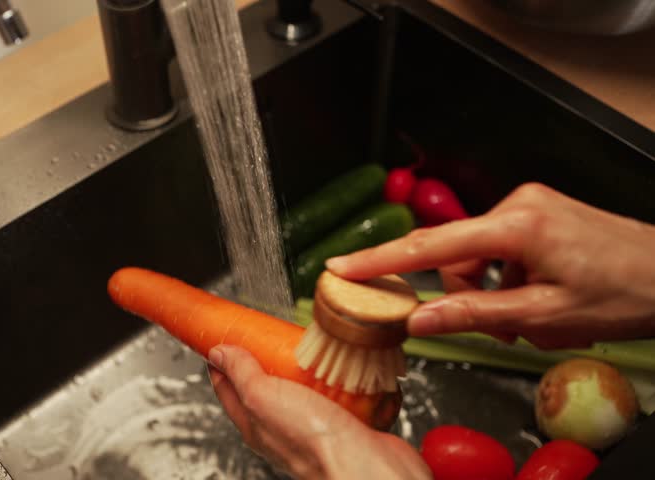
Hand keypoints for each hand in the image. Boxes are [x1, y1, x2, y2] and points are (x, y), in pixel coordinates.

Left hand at [207, 345, 430, 479]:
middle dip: (269, 358)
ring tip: (311, 348)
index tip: (225, 338)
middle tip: (272, 335)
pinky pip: (339, 394)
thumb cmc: (312, 441)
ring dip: (308, 368)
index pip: (229, 387)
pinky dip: (340, 379)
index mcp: (255, 424)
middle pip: (267, 384)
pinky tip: (342, 368)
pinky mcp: (344, 422)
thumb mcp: (263, 396)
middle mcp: (282, 427)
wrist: (364, 464)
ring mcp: (314, 424)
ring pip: (305, 389)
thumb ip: (241, 373)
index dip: (224, 361)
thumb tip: (218, 352)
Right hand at [326, 183, 654, 348]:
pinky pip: (499, 247)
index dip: (379, 260)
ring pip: (477, 255)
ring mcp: (528, 204)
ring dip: (491, 290)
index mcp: (516, 227)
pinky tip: (538, 295)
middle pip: (455, 253)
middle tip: (501, 328)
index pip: (430, 247)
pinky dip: (506, 277)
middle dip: (465, 292)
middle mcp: (517, 204)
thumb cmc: (621, 292)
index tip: (341, 267)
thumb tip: (419, 319)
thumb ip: (474, 315)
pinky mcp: (537, 210)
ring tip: (531, 315)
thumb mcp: (543, 316)